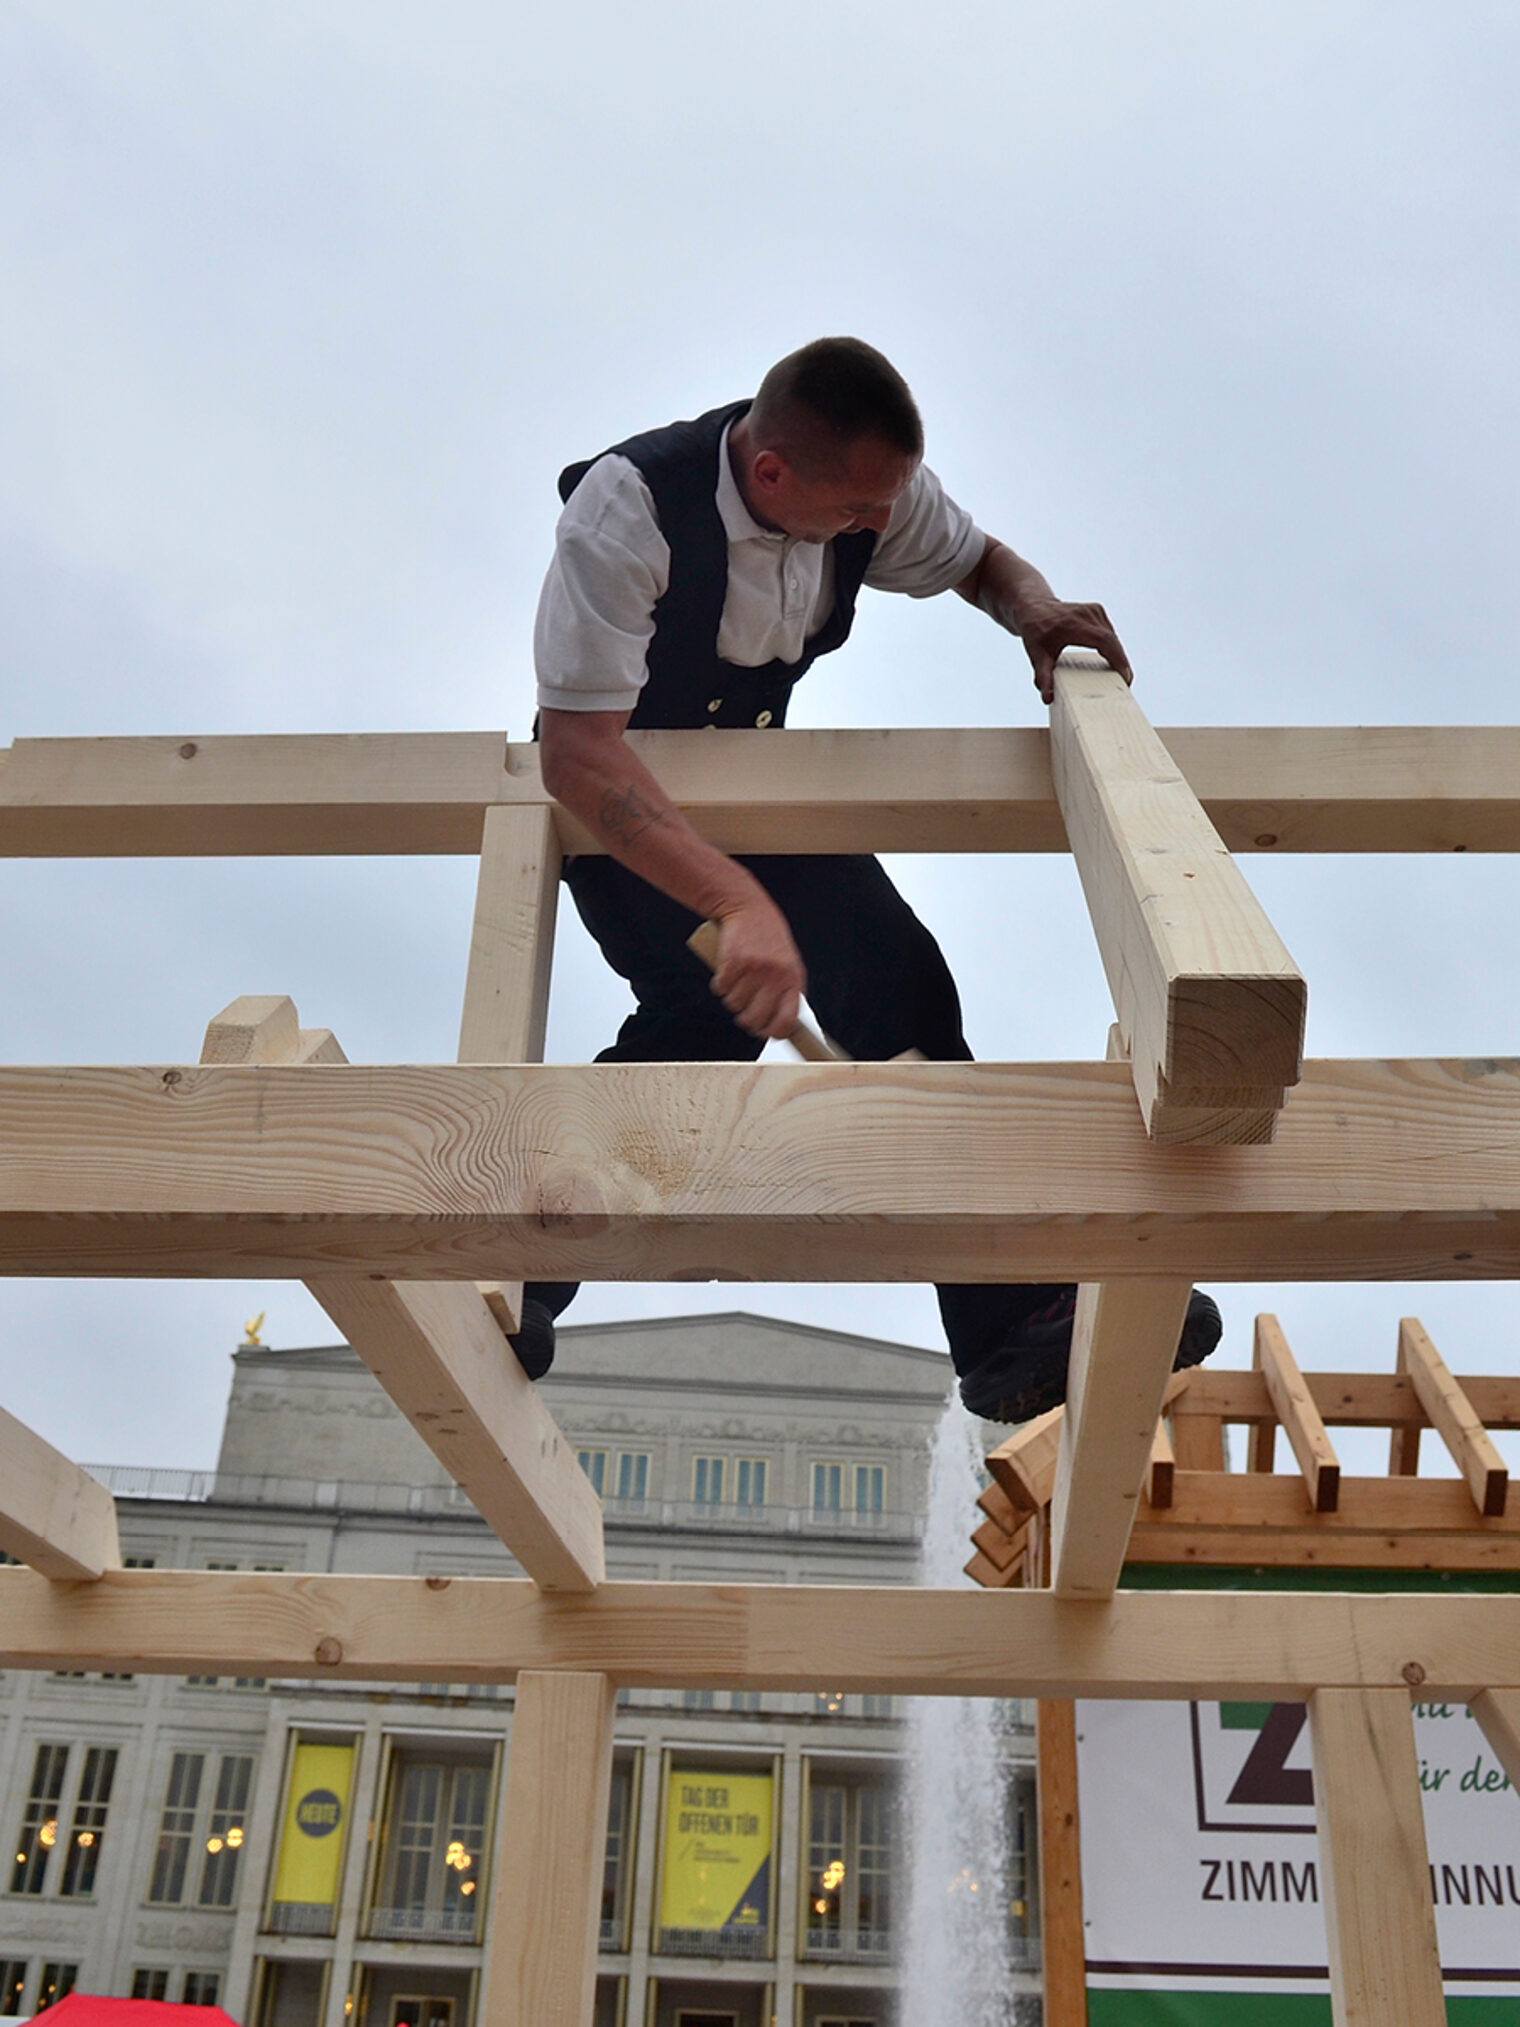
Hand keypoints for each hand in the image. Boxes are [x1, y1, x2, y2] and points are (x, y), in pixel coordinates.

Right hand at [708, 896, 805, 1038]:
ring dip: (731, 999)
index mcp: (793, 979)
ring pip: (734, 1005)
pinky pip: (721, 988)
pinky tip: (726, 973)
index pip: (787, 1021)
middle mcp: (775, 976)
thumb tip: (782, 1026)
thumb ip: (786, 991)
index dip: (773, 1032)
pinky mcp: (732, 962)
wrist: (747, 907)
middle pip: (756, 1019)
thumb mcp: (788, 963)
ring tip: (737, 983)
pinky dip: (720, 984)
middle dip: (746, 1020)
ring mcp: (753, 969)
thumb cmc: (768, 938)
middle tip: (744, 1012)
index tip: (766, 1032)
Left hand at [1019, 598, 1131, 704]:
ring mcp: (1094, 610)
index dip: (1118, 659)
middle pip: (1112, 641)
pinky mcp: (1097, 611)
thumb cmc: (1035, 631)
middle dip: (1120, 662)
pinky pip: (1109, 632)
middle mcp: (1087, 614)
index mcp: (1074, 624)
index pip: (1104, 641)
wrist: (1034, 608)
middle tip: (1124, 683)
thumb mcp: (1037, 655)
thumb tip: (1048, 698)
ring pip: (1113, 637)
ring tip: (1118, 676)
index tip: (1125, 676)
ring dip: (1117, 655)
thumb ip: (1043, 677)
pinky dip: (1112, 647)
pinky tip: (1111, 662)